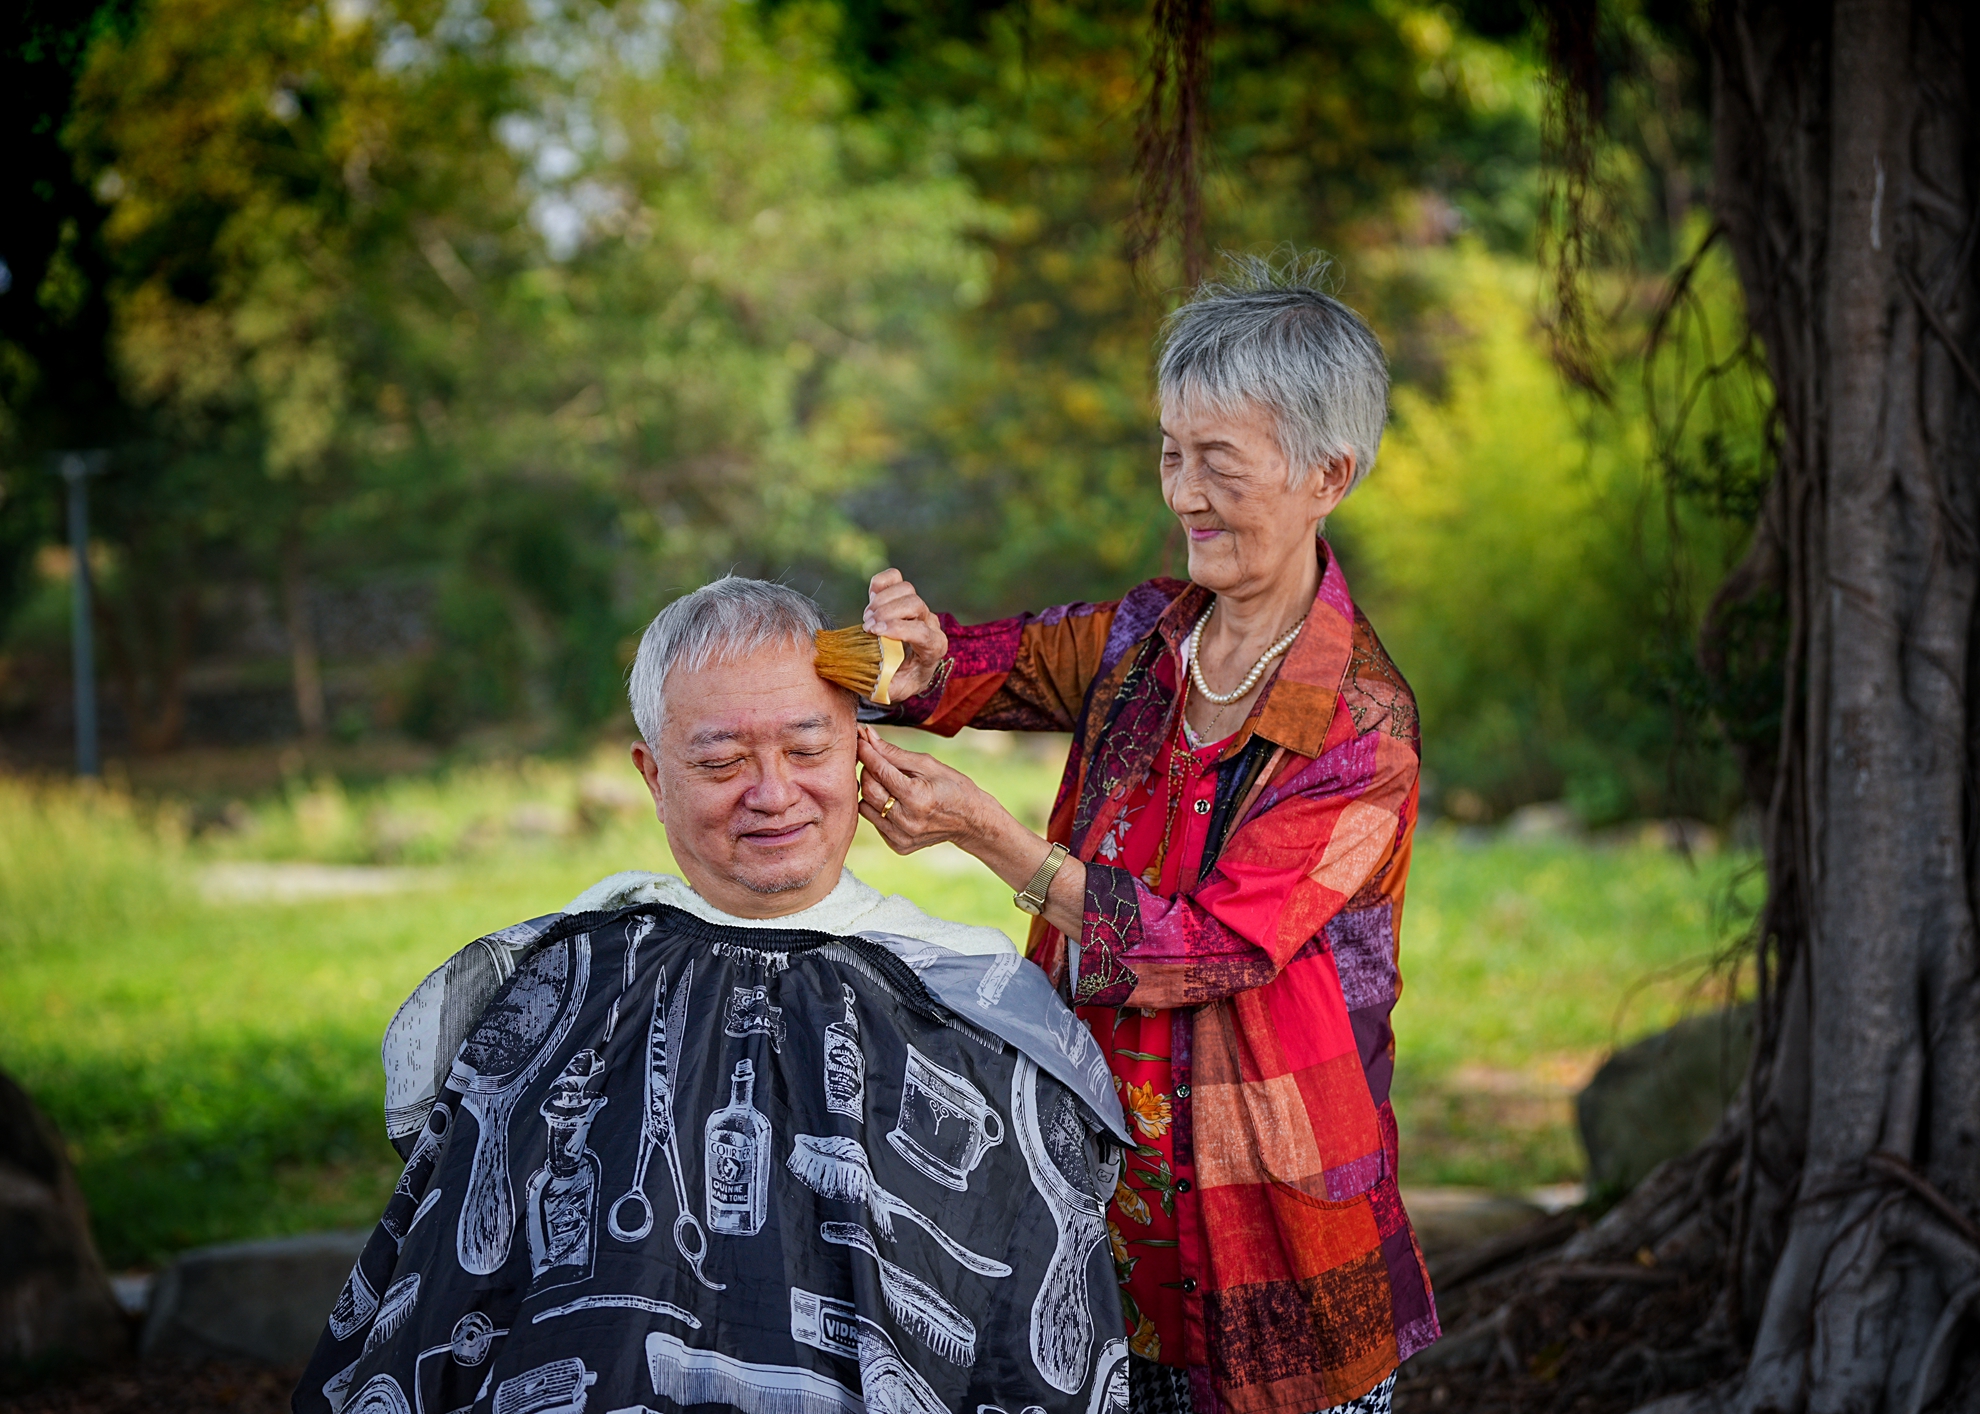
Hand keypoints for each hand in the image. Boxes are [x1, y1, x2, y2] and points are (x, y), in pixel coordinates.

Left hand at [856, 726, 1086, 935]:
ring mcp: (903, 836)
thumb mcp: (927, 764)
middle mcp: (908, 820)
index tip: (860, 740)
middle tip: (875, 760)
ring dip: (871, 791)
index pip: (879, 770)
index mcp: (917, 796)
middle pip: (869, 790)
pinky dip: (878, 808)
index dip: (867, 752)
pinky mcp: (899, 846)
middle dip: (867, 770)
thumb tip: (867, 736)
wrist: (971, 820)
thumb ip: (894, 753)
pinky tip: (894, 802)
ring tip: (887, 782)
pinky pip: (874, 823)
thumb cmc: (952, 786)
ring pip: (866, 807)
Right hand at [863, 569, 947, 701]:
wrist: (904, 666)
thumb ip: (888, 686)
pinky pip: (894, 578)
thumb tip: (876, 677)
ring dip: (881, 601)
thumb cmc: (901, 679)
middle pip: (915, 604)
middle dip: (887, 613)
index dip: (898, 629)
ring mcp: (918, 607)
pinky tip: (871, 599)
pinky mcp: (903, 595)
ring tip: (867, 618)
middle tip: (867, 627)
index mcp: (934, 647)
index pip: (923, 632)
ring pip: (906, 589)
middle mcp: (930, 623)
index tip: (875, 632)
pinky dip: (879, 583)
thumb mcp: (896, 690)